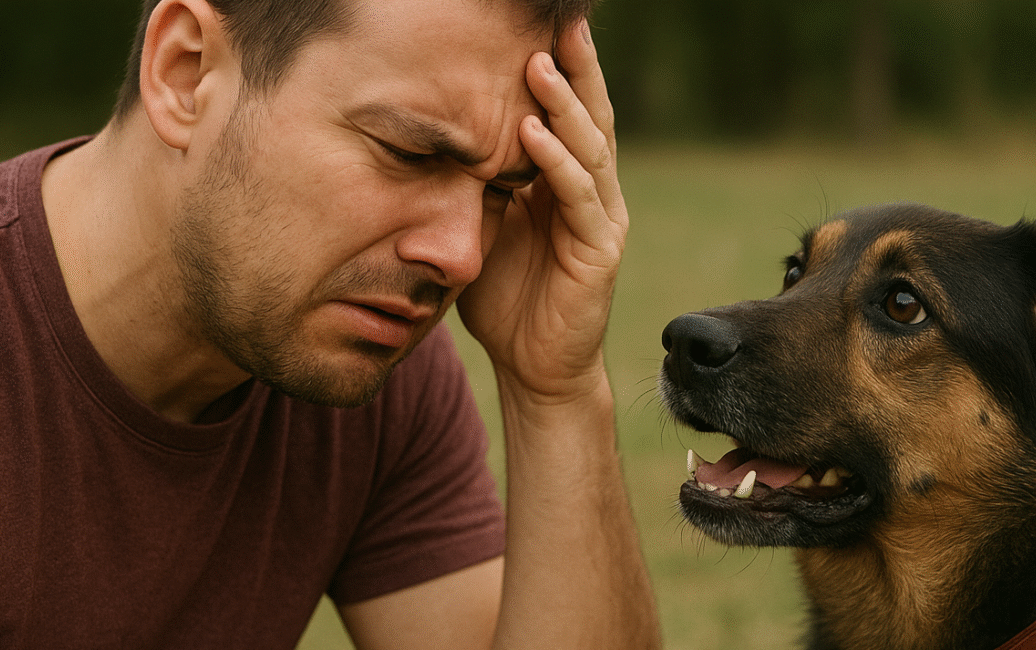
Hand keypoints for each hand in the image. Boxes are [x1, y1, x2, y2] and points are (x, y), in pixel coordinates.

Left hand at [457, 19, 624, 401]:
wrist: (533, 366)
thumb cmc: (506, 296)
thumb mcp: (483, 224)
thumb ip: (476, 182)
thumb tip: (435, 136)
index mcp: (564, 180)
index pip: (565, 112)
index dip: (558, 69)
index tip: (536, 26)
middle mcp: (591, 190)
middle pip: (588, 114)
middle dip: (574, 67)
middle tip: (560, 21)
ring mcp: (601, 218)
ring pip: (589, 147)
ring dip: (564, 105)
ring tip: (539, 65)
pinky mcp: (600, 251)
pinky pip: (580, 198)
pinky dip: (558, 164)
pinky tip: (534, 135)